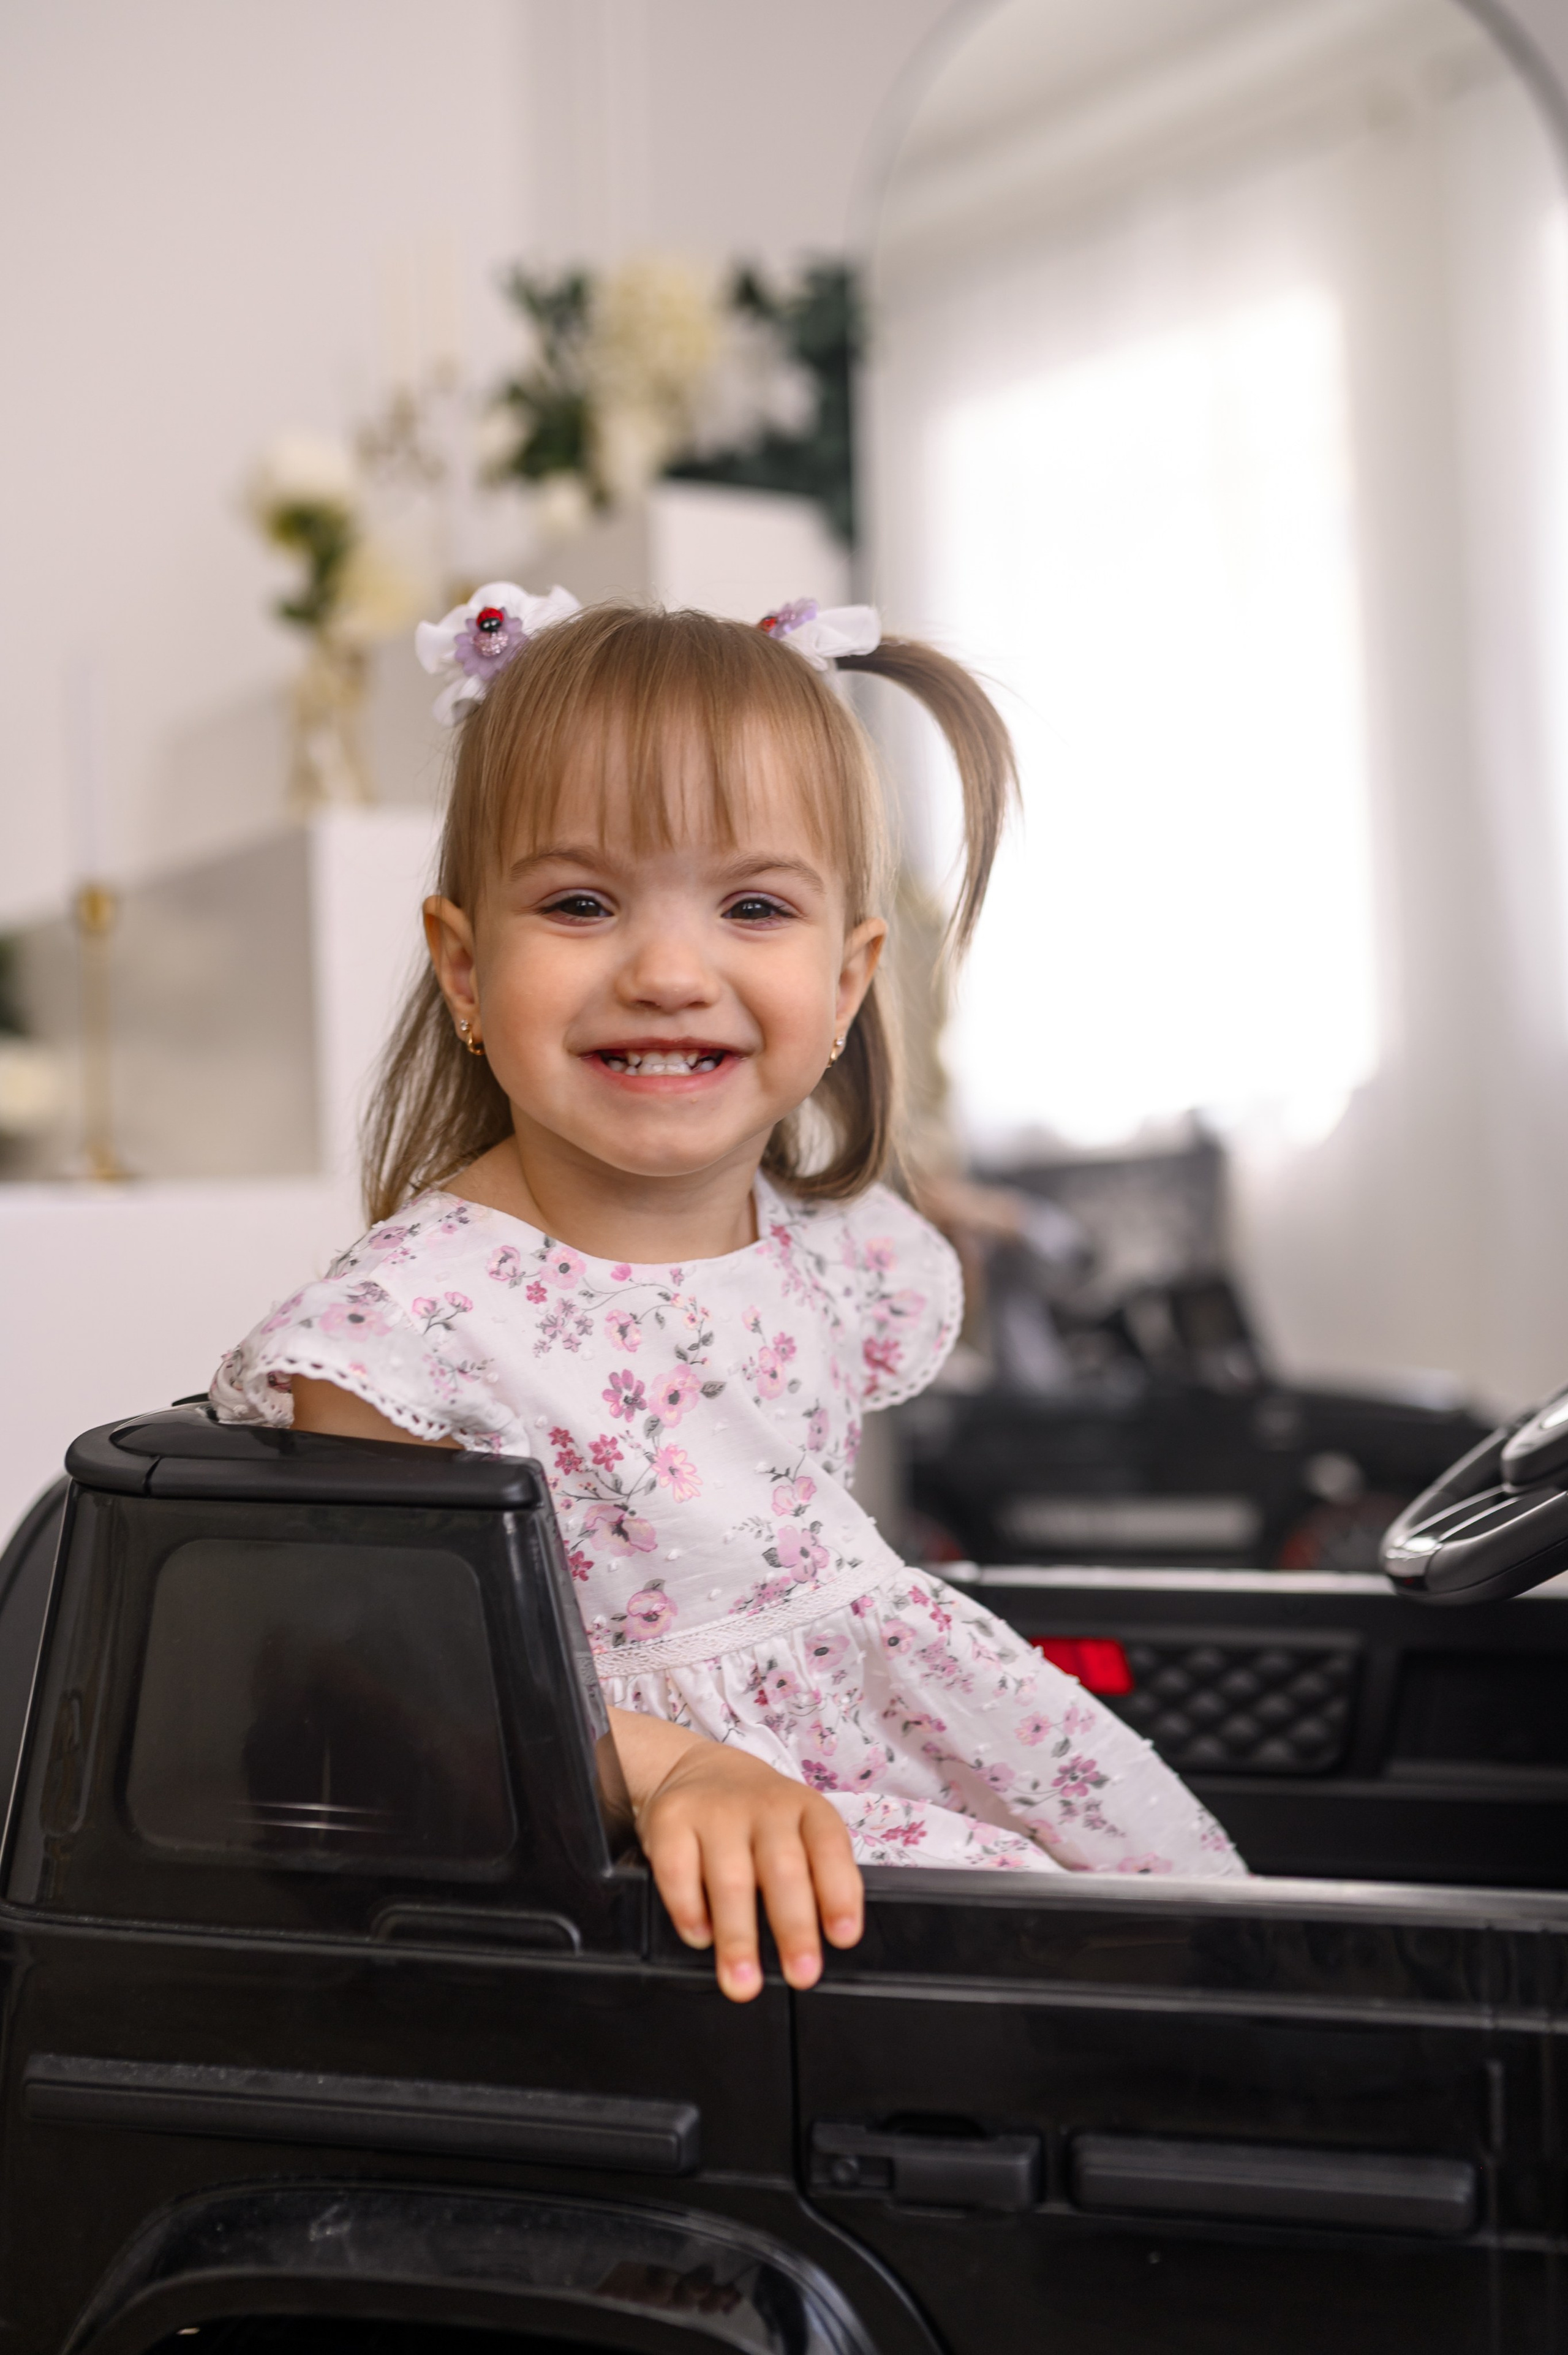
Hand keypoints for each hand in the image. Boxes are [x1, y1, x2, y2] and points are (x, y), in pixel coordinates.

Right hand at [610, 1708, 862, 2001]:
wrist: (697, 1767)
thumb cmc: (757, 1819)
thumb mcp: (797, 1831)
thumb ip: (810, 1877)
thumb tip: (817, 1946)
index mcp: (806, 1809)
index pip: (830, 1847)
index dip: (839, 1892)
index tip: (843, 1937)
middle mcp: (765, 1805)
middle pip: (783, 1868)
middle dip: (794, 1926)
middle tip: (801, 1974)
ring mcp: (715, 1809)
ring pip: (731, 1877)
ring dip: (738, 1936)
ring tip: (742, 1981)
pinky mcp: (671, 1818)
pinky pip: (678, 1870)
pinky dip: (688, 1910)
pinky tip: (699, 1937)